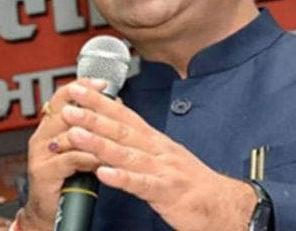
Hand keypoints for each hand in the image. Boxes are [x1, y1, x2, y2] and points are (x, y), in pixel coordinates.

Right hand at [21, 79, 104, 229]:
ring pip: (70, 135)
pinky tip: (103, 159)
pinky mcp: (44, 171)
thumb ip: (88, 128)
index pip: (62, 98)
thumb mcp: (77, 148)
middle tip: (111, 103)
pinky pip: (71, 159)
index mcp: (49, 127)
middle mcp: (41, 137)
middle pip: (65, 112)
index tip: (102, 82)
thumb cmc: (67, 179)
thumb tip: (111, 104)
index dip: (81, 87)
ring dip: (94, 134)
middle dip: (91, 106)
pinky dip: (89, 158)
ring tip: (114, 135)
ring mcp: (40, 154)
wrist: (51, 211)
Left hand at [60, 82, 256, 230]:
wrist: (226, 206)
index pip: (124, 115)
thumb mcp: (164, 155)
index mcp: (155, 141)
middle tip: (68, 107)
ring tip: (76, 134)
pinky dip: (122, 178)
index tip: (78, 90)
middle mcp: (158, 150)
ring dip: (99, 143)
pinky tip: (103, 173)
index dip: (100, 102)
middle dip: (93, 117)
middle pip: (121, 130)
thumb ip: (139, 141)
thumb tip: (115, 122)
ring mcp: (163, 170)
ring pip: (127, 154)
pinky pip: (142, 185)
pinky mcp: (168, 193)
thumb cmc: (192, 182)